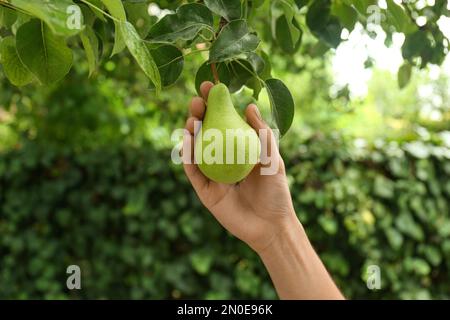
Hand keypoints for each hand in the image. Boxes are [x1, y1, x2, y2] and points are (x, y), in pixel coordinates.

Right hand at [183, 81, 296, 252]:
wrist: (272, 225)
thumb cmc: (277, 192)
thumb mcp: (273, 159)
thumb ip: (262, 134)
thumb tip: (249, 106)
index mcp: (237, 150)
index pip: (222, 122)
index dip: (214, 104)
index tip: (208, 86)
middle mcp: (221, 160)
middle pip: (205, 133)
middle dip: (198, 115)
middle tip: (196, 101)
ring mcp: (212, 175)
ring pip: (195, 150)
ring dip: (190, 132)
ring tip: (192, 119)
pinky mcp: (205, 191)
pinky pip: (193, 171)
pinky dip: (188, 156)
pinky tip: (187, 141)